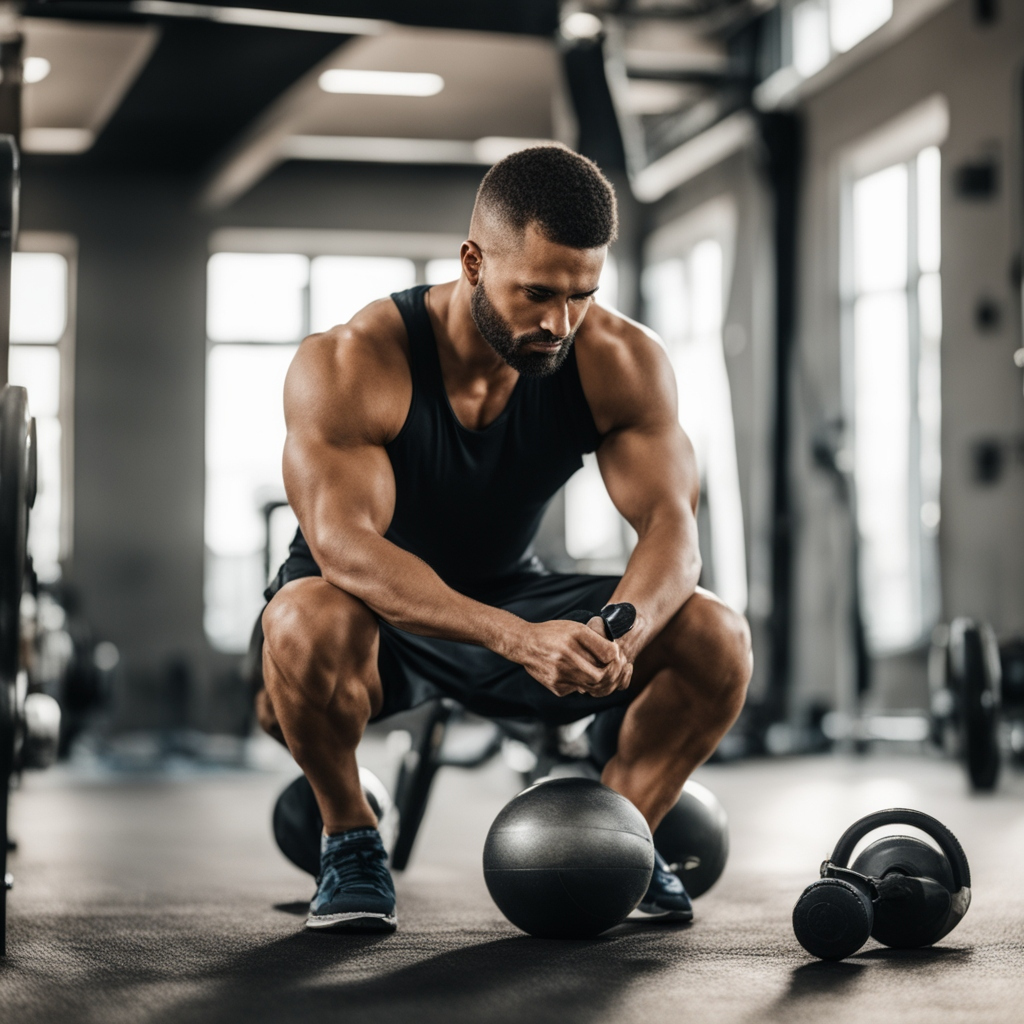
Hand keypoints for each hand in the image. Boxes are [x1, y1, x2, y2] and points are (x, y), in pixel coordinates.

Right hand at [512, 619, 631, 697]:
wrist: (525, 644)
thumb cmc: (553, 634)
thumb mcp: (575, 628)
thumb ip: (596, 640)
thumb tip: (614, 657)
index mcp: (575, 636)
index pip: (609, 654)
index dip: (617, 658)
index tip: (617, 658)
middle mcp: (567, 655)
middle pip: (602, 676)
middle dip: (611, 675)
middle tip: (612, 671)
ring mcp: (561, 674)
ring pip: (592, 687)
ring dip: (600, 683)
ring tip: (599, 673)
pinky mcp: (556, 686)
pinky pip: (577, 690)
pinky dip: (582, 684)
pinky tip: (577, 674)